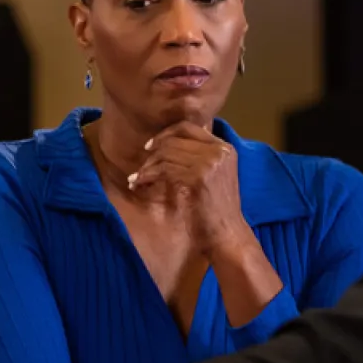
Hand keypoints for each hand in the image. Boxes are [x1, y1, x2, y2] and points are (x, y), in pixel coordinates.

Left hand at [129, 122, 253, 259]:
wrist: (227, 234)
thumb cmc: (216, 211)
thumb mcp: (213, 176)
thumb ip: (199, 157)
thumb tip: (171, 140)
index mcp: (224, 148)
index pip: (188, 127)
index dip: (164, 134)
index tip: (148, 147)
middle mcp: (219, 151)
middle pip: (173, 141)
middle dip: (151, 155)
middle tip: (139, 170)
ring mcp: (210, 163)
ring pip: (166, 155)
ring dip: (146, 168)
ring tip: (135, 180)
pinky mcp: (199, 177)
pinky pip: (164, 170)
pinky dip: (146, 177)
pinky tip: (138, 184)